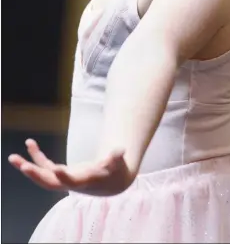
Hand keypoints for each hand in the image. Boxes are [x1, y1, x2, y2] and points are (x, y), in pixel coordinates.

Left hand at [8, 139, 133, 195]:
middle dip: (35, 175)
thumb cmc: (114, 172)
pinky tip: (29, 143)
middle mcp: (69, 182)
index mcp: (83, 181)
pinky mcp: (60, 172)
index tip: (54, 169)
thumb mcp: (118, 165)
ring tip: (12, 157)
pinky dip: (36, 156)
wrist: (109, 183)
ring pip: (41, 174)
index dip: (63, 175)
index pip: (70, 181)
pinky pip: (44, 165)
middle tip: (22, 166)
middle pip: (49, 182)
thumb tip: (121, 150)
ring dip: (27, 166)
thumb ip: (116, 158)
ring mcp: (62, 178)